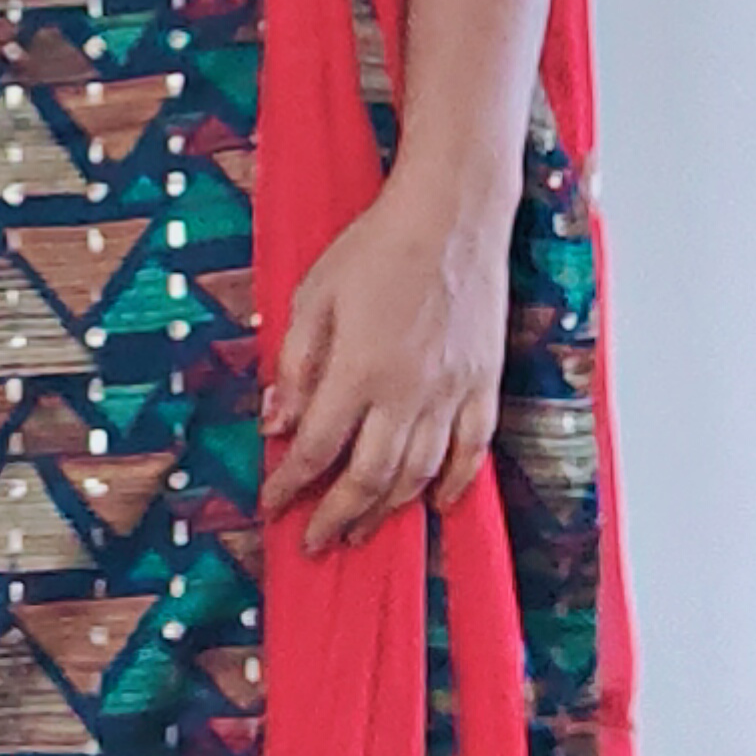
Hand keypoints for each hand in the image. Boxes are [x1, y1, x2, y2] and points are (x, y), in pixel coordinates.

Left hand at [264, 181, 510, 553]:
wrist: (452, 214)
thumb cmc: (377, 246)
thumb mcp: (313, 295)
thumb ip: (294, 364)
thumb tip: (276, 423)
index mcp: (358, 369)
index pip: (316, 448)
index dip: (290, 484)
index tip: (272, 503)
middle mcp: (408, 392)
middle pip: (368, 477)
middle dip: (336, 517)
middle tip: (314, 542)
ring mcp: (452, 391)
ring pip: (419, 474)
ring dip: (386, 510)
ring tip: (361, 531)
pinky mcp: (484, 382)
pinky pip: (473, 450)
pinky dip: (456, 484)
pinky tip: (437, 504)